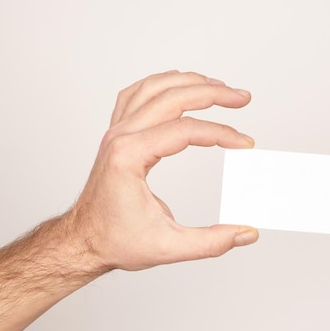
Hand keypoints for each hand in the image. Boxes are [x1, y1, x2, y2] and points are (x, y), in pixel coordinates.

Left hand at [68, 70, 258, 272]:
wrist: (82, 240)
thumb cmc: (115, 241)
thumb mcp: (167, 248)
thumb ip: (211, 242)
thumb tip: (247, 233)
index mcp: (128, 157)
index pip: (185, 130)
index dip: (220, 133)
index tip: (245, 144)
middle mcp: (119, 137)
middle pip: (171, 97)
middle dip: (212, 93)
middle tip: (241, 98)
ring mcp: (115, 132)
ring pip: (153, 88)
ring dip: (189, 82)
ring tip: (219, 87)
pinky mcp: (116, 134)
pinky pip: (136, 95)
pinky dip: (161, 84)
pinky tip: (178, 86)